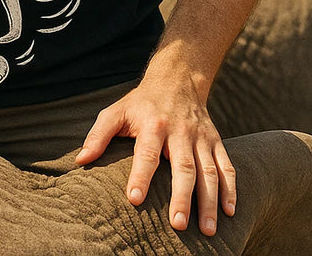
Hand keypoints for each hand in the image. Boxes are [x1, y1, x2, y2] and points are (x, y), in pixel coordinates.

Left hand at [74, 72, 234, 236]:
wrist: (176, 80)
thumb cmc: (141, 103)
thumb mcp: (116, 111)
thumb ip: (98, 135)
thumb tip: (81, 160)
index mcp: (153, 124)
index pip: (146, 153)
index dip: (140, 175)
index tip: (134, 199)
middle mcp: (180, 131)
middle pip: (183, 166)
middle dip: (181, 197)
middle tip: (177, 225)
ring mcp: (201, 137)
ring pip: (208, 171)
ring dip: (209, 201)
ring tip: (206, 231)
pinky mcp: (216, 141)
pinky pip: (227, 166)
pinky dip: (231, 189)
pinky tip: (230, 212)